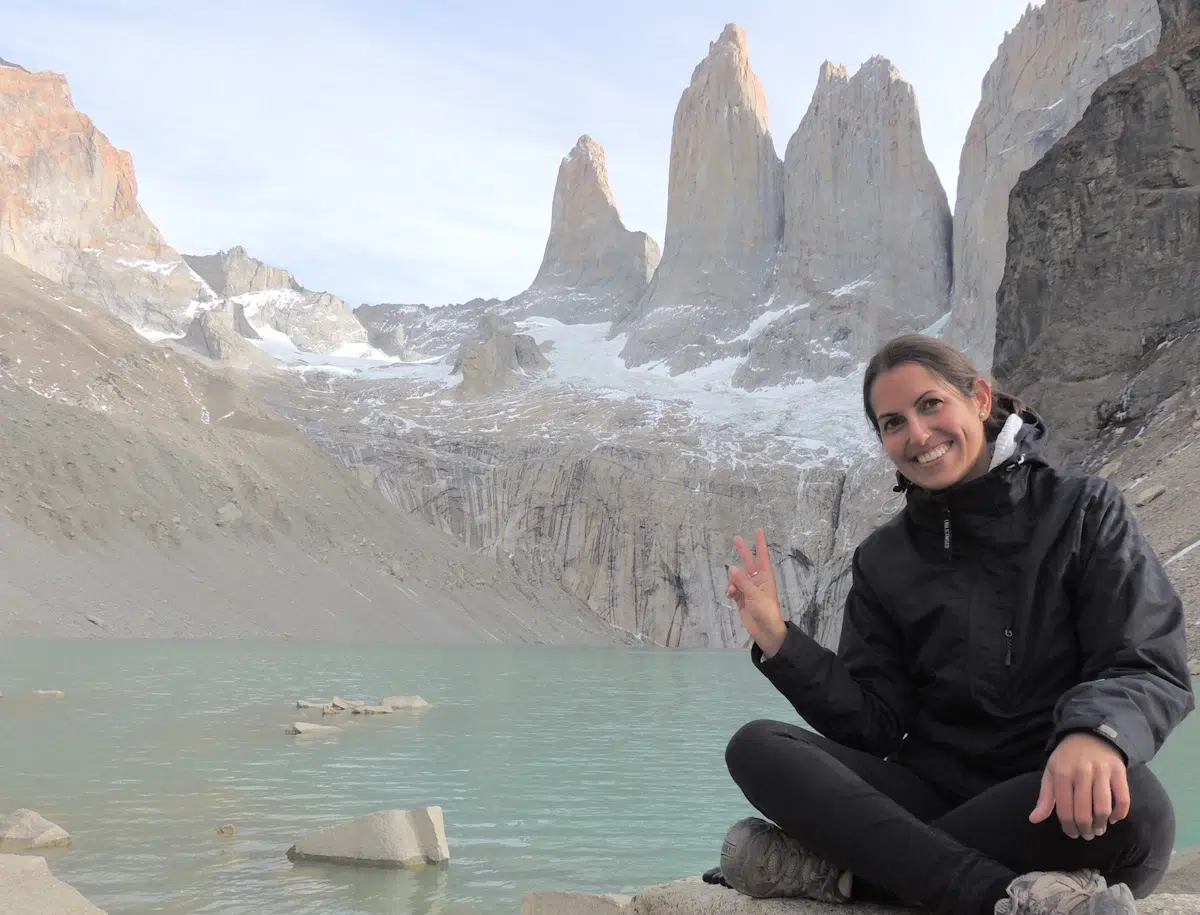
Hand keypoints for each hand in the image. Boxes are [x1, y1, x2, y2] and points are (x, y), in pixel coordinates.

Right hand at [726, 529, 786, 656]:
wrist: (765, 631)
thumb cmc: (765, 610)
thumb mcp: (754, 594)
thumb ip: (742, 581)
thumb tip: (731, 568)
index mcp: (765, 577)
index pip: (762, 556)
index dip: (760, 543)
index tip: (758, 530)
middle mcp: (757, 580)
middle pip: (748, 562)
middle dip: (742, 551)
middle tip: (736, 538)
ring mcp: (749, 589)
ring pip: (737, 577)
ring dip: (732, 581)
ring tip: (732, 590)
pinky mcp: (742, 598)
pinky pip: (733, 588)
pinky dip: (730, 590)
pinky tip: (729, 595)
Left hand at [1029, 732, 1130, 839]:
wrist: (1090, 734)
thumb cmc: (1067, 758)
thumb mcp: (1051, 772)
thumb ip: (1044, 797)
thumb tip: (1033, 820)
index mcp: (1061, 774)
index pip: (1064, 809)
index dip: (1068, 827)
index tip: (1072, 834)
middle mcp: (1081, 773)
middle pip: (1084, 812)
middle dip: (1085, 829)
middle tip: (1087, 835)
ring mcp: (1102, 772)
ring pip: (1103, 808)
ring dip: (1101, 824)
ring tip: (1099, 829)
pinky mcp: (1119, 772)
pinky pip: (1123, 799)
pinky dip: (1120, 814)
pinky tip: (1113, 819)